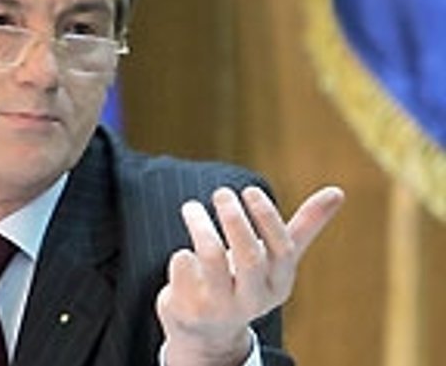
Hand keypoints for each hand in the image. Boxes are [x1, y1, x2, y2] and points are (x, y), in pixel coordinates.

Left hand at [156, 185, 343, 365]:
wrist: (205, 330)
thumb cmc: (244, 281)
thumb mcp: (274, 261)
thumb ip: (304, 227)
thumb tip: (338, 191)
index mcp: (278, 285)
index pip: (282, 249)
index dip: (266, 217)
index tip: (249, 190)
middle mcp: (252, 300)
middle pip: (249, 256)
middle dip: (235, 219)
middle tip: (222, 192)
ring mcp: (220, 307)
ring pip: (212, 257)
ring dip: (201, 225)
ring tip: (191, 207)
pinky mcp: (189, 310)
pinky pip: (183, 272)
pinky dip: (182, 256)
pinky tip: (184, 253)